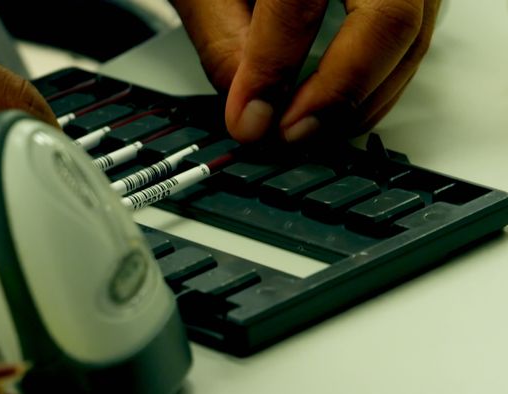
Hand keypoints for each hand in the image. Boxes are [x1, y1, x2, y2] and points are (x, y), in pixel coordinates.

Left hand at [171, 0, 440, 142]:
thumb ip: (223, 39)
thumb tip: (249, 111)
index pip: (297, 2)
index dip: (273, 68)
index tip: (248, 118)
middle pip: (388, 19)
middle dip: (338, 92)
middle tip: (290, 133)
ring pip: (412, 34)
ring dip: (360, 99)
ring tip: (306, 130)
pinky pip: (416, 37)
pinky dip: (377, 82)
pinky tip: (336, 108)